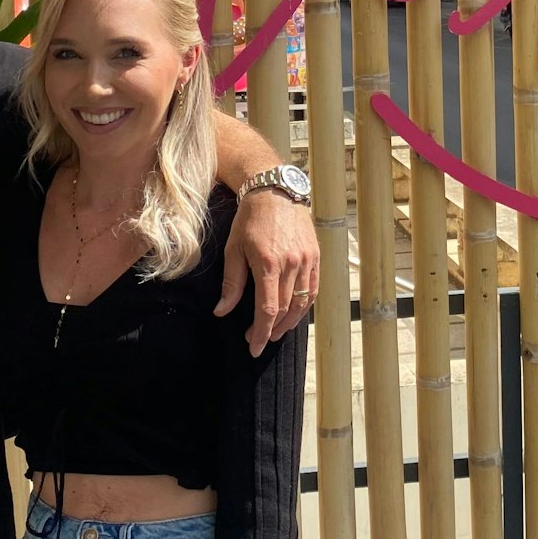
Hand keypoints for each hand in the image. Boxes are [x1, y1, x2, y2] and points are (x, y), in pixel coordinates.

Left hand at [218, 188, 320, 356]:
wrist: (275, 191)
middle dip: (270, 329)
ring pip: (302, 303)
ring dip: (288, 323)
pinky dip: (304, 307)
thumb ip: (231, 283)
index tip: (252, 347)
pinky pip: (313, 290)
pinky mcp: (315, 257)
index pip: (267, 309)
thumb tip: (221, 311)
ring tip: (275, 331)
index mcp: (268, 263)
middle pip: (285, 309)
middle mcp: (291, 264)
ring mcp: (307, 261)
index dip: (260, 332)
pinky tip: (294, 314)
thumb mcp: (233, 249)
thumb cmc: (249, 219)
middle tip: (257, 339)